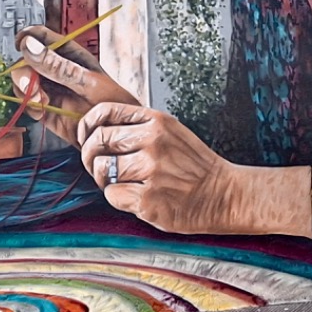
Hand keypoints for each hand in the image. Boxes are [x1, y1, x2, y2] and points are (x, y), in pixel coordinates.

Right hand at [13, 26, 138, 142]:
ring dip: (26, 91)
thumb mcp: (87, 81)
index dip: (27, 38)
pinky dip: (29, 106)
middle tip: (32, 85)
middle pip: (26, 61)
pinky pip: (28, 103)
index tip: (20, 45)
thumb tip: (31, 47)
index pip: (41, 37)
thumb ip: (58, 66)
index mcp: (69, 54)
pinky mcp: (46, 108)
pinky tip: (41, 109)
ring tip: (41, 100)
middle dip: (24, 72)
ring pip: (24, 82)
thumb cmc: (114, 103)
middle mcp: (56, 70)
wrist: (117, 133)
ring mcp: (50, 89)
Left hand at [78, 103, 305, 235]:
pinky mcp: (148, 200)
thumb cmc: (193, 166)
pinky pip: (112, 196)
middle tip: (97, 167)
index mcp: (157, 121)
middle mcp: (153, 141)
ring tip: (122, 184)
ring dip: (104, 180)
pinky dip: (118, 199)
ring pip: (100, 170)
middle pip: (97, 141)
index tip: (86, 138)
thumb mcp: (171, 132)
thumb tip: (94, 132)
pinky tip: (136, 198)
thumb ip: (137, 127)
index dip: (87, 126)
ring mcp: (151, 171)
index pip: (104, 112)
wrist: (225, 195)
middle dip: (89, 156)